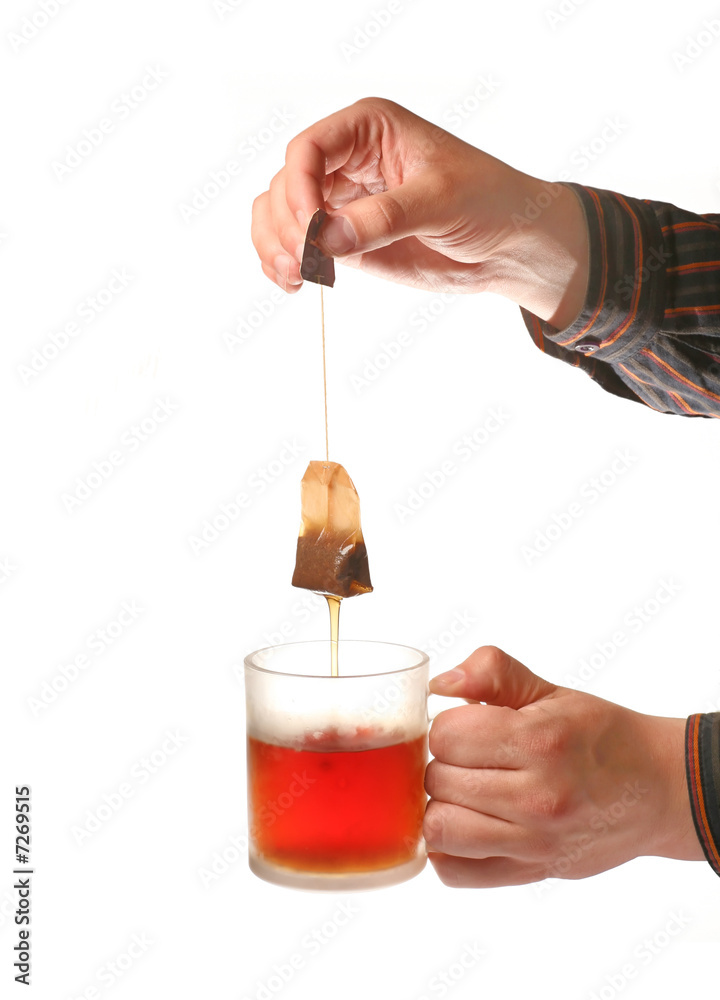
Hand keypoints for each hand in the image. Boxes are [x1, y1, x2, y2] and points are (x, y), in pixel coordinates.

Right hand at [251, 97, 588, 326]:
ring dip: (274, 246)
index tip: (310, 229)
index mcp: (368, 129)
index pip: (308, 149)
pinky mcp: (344, 241)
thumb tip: (325, 237)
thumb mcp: (441, 202)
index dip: (299, 189)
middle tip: (303, 262)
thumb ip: (383, 217)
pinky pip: (297, 246)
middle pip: (284, 184)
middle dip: (285, 224)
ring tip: (294, 278)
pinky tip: (293, 284)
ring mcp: (342, 203)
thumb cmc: (489, 201)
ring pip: (279, 215)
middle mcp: (347, 161)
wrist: (509, 245)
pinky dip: (284, 264)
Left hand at [424, 646, 701, 887]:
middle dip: (444, 763)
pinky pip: (456, 871)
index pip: (447, 735)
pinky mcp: (533, 873)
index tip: (469, 726)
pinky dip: (448, 849)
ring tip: (465, 791)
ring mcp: (536, 842)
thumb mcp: (549, 690)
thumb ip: (491, 672)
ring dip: (442, 806)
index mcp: (540, 741)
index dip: (449, 725)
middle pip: (439, 780)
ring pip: (440, 829)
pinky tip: (468, 824)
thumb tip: (441, 685)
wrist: (658, 788)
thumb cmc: (598, 734)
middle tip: (468, 758)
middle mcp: (539, 796)